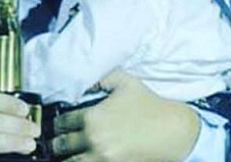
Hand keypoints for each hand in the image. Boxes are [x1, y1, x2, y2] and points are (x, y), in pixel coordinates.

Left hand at [51, 70, 200, 161]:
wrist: (172, 131)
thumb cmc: (150, 104)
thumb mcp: (126, 82)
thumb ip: (103, 77)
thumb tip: (86, 79)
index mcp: (92, 118)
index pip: (61, 123)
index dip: (57, 123)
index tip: (58, 124)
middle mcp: (93, 140)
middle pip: (61, 146)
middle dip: (58, 142)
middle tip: (58, 141)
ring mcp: (102, 159)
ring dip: (68, 157)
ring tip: (68, 154)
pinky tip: (84, 158)